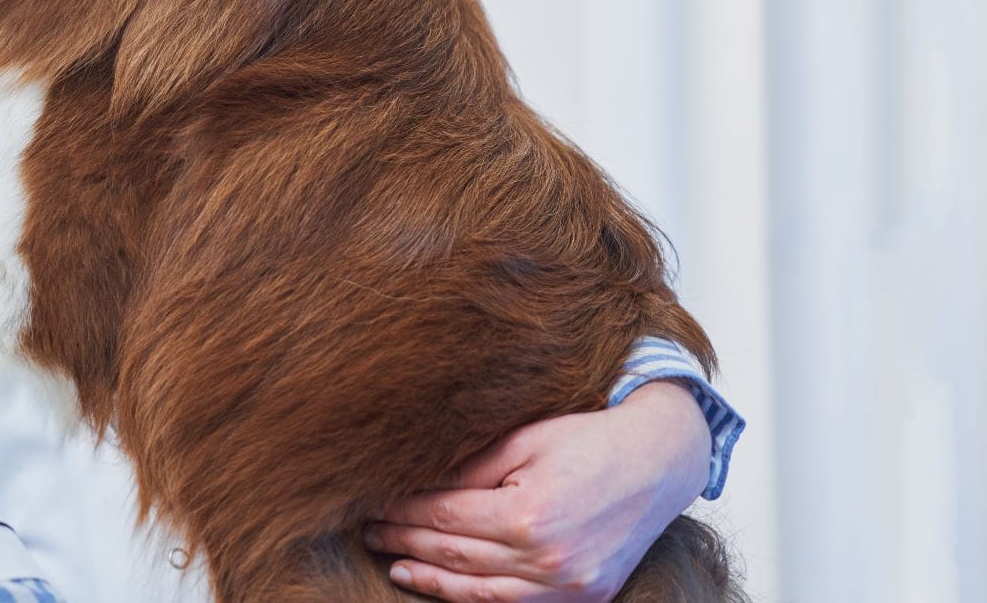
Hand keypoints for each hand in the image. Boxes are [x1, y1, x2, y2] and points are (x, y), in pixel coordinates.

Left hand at [361, 380, 710, 600]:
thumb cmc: (586, 440)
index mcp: (527, 515)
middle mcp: (548, 559)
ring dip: (430, 579)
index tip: (371, 503)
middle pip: (455, 554)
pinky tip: (444, 586)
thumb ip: (468, 468)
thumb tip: (414, 484)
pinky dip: (474, 598)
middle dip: (405, 541)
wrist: (658, 462)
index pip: (443, 516)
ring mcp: (569, 586)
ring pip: (480, 590)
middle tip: (368, 531)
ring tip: (394, 564)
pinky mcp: (584, 598)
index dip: (401, 511)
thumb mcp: (521, 440)